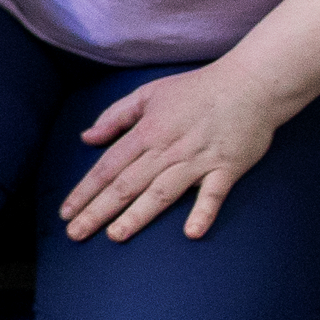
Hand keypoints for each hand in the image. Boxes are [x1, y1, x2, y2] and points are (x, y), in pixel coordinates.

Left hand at [61, 62, 282, 242]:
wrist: (252, 83)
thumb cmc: (198, 89)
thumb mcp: (148, 94)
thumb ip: (115, 117)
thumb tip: (87, 137)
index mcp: (147, 132)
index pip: (107, 167)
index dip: (85, 191)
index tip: (66, 213)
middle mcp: (168, 149)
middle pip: (126, 184)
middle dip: (98, 211)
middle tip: (75, 234)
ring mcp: (198, 160)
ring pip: (161, 192)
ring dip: (138, 215)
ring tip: (116, 236)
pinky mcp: (227, 168)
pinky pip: (214, 194)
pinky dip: (203, 212)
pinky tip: (191, 232)